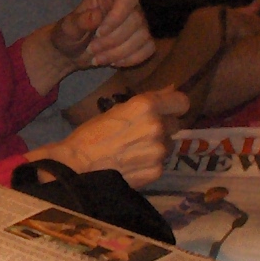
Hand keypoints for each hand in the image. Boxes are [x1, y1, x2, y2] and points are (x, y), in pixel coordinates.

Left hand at [21, 0, 153, 93]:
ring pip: (143, 36)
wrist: (71, 52)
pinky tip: (114, 62)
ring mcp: (138, 20)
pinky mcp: (142, 39)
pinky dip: (131, 59)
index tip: (99, 33)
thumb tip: (96, 15)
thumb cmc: (68, 34)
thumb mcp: (67, 28)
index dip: (117, 16)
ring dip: (119, 53)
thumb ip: (79, 21)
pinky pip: (148, 48)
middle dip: (113, 41)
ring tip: (98, 59)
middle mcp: (128, 2)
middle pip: (136, 20)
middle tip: (92, 50)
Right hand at [45, 86, 185, 185]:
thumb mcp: (117, 110)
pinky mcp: (156, 171)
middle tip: (141, 133)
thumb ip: (147, 102)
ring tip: (133, 151)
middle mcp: (157, 127)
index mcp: (145, 106)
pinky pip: (160, 163)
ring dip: (156, 146)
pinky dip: (149, 164)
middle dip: (162, 127)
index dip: (175, 106)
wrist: (78, 167)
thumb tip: (171, 89)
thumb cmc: (90, 134)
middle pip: (174, 124)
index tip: (168, 110)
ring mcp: (158, 151)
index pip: (181, 102)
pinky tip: (131, 164)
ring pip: (167, 145)